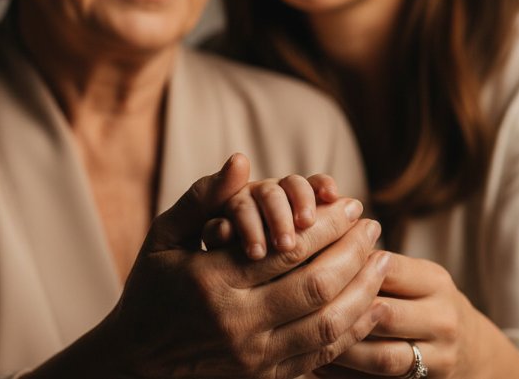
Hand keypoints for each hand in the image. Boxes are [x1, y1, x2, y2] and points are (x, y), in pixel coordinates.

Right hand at [95, 154, 390, 378]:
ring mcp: (253, 357)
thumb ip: (203, 199)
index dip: (327, 224)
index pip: (287, 248)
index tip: (350, 204)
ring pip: (328, 324)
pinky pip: (323, 355)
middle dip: (354, 251)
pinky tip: (370, 303)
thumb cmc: (151, 292)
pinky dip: (353, 328)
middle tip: (373, 226)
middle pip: (316, 285)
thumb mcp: (163, 239)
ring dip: (364, 289)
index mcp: (211, 281)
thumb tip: (241, 161)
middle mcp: (235, 323)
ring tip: (382, 260)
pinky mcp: (264, 378)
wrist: (136, 364)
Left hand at [314, 253, 479, 378]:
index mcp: (434, 281)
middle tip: (295, 304)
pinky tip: (315, 362)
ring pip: (380, 356)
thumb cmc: (424, 303)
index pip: (385, 269)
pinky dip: (343, 375)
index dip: (343, 268)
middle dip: (337, 310)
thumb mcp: (414, 278)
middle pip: (382, 314)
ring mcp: (438, 356)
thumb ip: (377, 264)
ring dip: (337, 349)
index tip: (304, 266)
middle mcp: (442, 318)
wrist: (471, 350)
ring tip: (300, 338)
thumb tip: (317, 244)